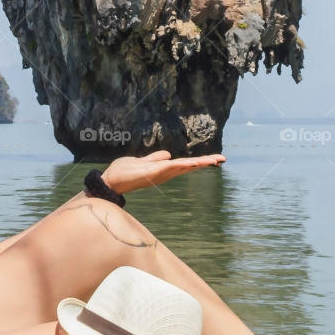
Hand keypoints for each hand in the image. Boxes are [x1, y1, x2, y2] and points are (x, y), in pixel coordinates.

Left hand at [101, 149, 224, 194]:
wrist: (111, 180)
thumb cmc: (125, 172)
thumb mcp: (143, 161)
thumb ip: (155, 158)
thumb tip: (168, 154)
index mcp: (164, 169)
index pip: (185, 165)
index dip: (200, 162)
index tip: (217, 159)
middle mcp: (164, 173)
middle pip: (188, 167)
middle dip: (205, 163)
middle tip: (222, 159)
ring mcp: (159, 174)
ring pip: (182, 167)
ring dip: (197, 163)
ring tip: (213, 159)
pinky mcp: (151, 172)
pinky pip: (168, 167)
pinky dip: (180, 165)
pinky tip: (191, 162)